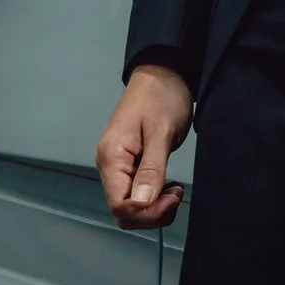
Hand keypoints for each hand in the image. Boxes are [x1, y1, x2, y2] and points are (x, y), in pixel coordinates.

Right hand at [98, 63, 191, 228]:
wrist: (162, 72)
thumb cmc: (161, 95)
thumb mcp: (161, 133)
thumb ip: (151, 170)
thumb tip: (142, 203)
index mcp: (112, 156)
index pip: (120, 205)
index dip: (147, 212)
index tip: (172, 198)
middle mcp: (108, 163)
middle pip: (122, 210)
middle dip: (151, 213)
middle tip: (175, 194)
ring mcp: (116, 163)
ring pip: (129, 204)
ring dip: (153, 207)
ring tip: (173, 189)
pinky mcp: (127, 162)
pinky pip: (134, 192)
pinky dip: (151, 196)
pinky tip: (167, 185)